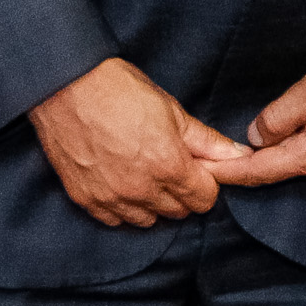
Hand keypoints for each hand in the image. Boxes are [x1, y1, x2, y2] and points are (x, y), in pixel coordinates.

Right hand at [28, 58, 248, 227]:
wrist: (66, 85)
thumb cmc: (119, 90)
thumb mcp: (172, 110)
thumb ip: (207, 141)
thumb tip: (240, 155)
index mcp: (168, 166)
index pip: (204, 199)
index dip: (205, 183)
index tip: (197, 169)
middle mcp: (140, 190)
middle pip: (178, 211)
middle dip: (181, 192)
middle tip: (170, 166)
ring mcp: (110, 198)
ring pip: (147, 220)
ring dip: (153, 203)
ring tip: (145, 173)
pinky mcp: (85, 199)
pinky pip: (114, 220)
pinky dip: (123, 207)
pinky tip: (122, 183)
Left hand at [204, 50, 305, 189]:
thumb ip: (279, 115)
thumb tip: (255, 136)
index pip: (259, 172)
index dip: (227, 173)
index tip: (200, 172)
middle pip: (278, 170)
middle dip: (250, 160)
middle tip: (219, 147)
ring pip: (299, 162)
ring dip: (279, 150)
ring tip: (258, 133)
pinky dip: (302, 145)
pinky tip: (299, 127)